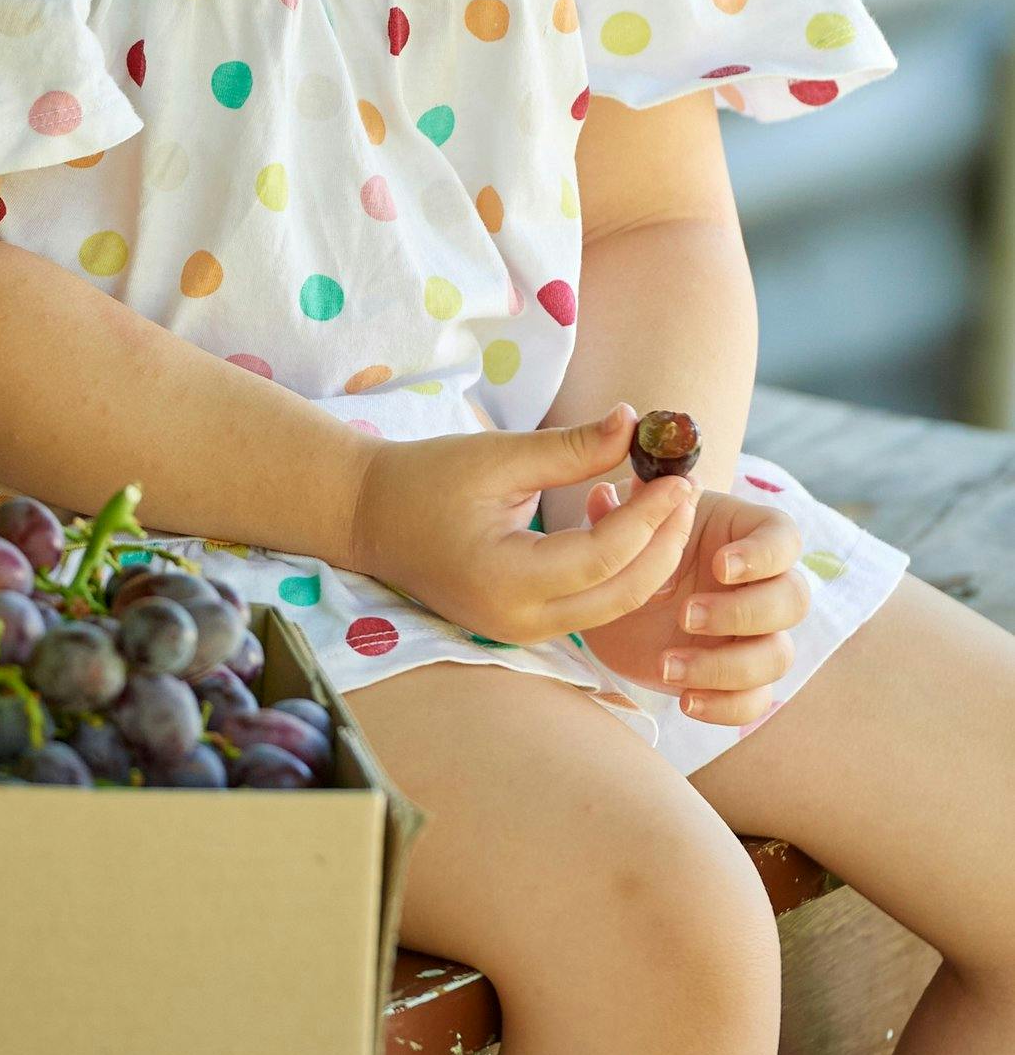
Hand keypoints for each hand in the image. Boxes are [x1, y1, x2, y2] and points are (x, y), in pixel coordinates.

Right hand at [345, 404, 698, 648]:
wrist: (368, 517)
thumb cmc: (424, 479)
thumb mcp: (497, 457)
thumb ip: (570, 448)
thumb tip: (636, 422)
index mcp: (506, 580)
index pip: (602, 556)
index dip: (648, 516)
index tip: (676, 474)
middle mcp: (518, 620)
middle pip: (621, 593)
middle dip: (663, 543)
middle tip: (685, 489)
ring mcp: (521, 632)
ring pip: (613, 605)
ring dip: (649, 558)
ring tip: (667, 504)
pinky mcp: (525, 626)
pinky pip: (592, 604)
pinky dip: (621, 569)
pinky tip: (630, 526)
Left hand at [579, 479, 809, 727]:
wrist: (616, 598)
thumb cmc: (634, 546)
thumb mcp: (628, 527)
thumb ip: (622, 512)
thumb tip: (602, 496)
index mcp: (746, 535)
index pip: (784, 539)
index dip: (762, 555)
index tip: (719, 565)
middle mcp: (762, 585)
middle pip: (793, 600)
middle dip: (743, 613)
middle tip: (686, 615)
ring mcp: (755, 635)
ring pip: (778, 655)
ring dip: (728, 666)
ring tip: (667, 665)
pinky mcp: (738, 678)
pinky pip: (756, 700)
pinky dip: (727, 706)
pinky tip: (685, 700)